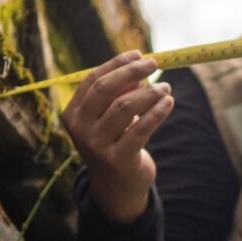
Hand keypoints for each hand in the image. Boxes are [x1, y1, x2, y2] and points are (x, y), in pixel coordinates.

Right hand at [61, 51, 173, 223]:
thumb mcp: (108, 118)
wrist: (117, 186)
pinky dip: (157, 112)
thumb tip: (140, 66)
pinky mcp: (118, 159)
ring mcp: (97, 145)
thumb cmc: (115, 142)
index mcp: (73, 114)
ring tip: (166, 88)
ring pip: (125, 106)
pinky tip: (169, 102)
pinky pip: (141, 129)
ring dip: (149, 92)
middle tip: (154, 64)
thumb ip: (118, 93)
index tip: (139, 54)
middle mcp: (80, 129)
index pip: (93, 80)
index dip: (117, 64)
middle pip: (106, 89)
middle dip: (132, 72)